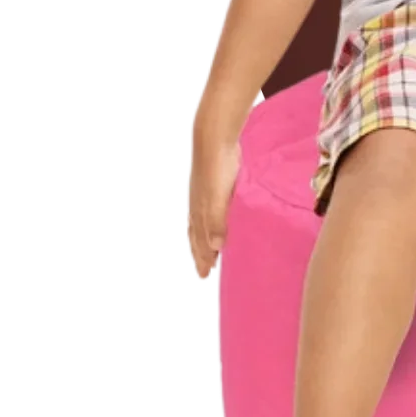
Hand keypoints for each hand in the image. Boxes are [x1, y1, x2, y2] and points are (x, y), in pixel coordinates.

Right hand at [186, 137, 241, 281]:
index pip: (200, 242)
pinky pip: (203, 210)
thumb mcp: (218, 198)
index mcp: (200, 214)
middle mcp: (197, 208)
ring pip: (198, 223)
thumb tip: (216, 247)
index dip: (202, 258)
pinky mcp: (210, 185)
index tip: (203, 275)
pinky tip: (211, 218)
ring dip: (201, 239)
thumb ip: (216, 221)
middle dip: (199, 253)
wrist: (213, 140)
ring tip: (206, 249)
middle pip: (197, 236)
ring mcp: (202, 196)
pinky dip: (204, 220)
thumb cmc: (217, 169)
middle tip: (204, 270)